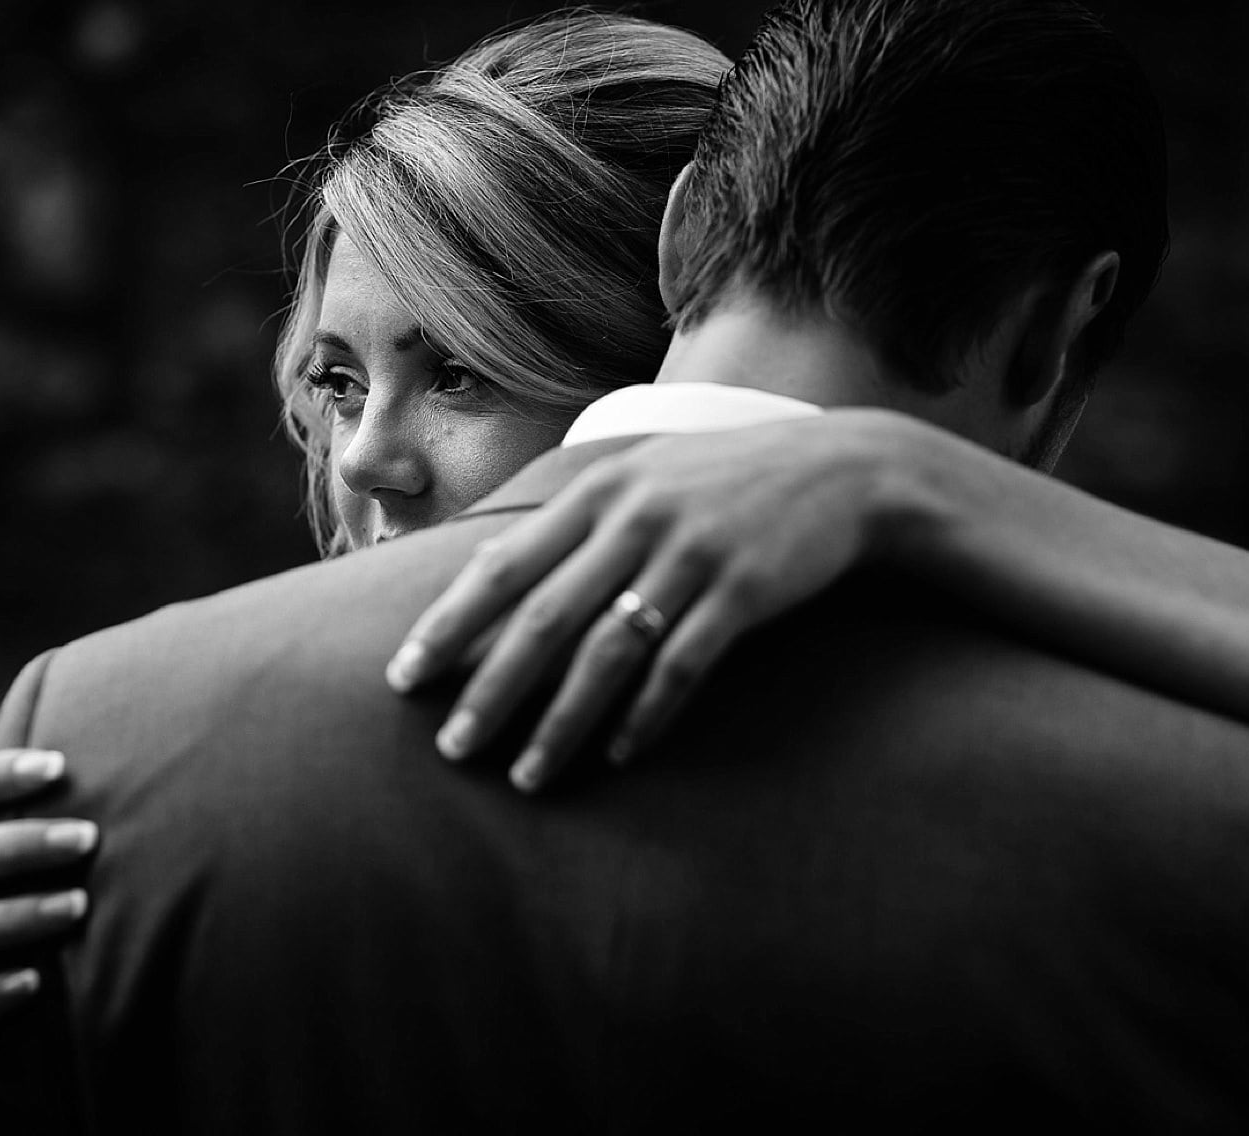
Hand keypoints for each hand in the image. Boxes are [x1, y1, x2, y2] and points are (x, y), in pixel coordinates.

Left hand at [387, 414, 921, 790]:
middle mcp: (635, 517)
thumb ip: (574, 520)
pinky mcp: (743, 591)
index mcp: (599, 490)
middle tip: (452, 748)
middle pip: (542, 617)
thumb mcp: (644, 477)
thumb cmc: (726, 484)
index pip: (502, 564)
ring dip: (560, 723)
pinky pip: (681, 668)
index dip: (448, 624)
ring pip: (605, 653)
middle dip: (489, 689)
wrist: (845, 471)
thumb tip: (487, 567)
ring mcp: (690, 553)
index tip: (403, 677)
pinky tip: (617, 756)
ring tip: (527, 778)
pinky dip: (644, 717)